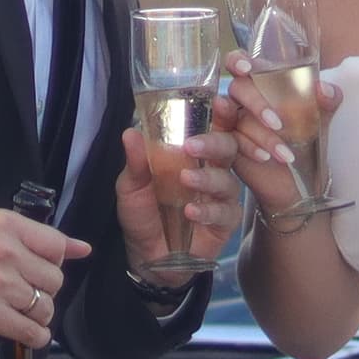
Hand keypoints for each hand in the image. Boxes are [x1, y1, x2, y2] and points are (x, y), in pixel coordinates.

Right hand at [0, 207, 91, 347]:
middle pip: (54, 279)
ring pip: (45, 307)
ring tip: (22, 311)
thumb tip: (84, 249)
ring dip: (39, 314)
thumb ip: (38, 236)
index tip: (37, 269)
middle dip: (45, 289)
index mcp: (6, 225)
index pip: (57, 247)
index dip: (52, 262)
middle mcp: (3, 252)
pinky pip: (30, 331)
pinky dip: (35, 336)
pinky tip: (27, 332)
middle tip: (26, 291)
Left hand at [116, 111, 243, 275]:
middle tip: (192, 145)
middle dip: (214, 142)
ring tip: (185, 180)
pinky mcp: (224, 222)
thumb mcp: (131, 186)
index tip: (219, 101)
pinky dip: (207, 210)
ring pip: (227, 180)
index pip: (213, 127)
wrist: (146, 256)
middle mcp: (211, 170)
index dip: (221, 113)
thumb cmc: (142, 214)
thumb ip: (135, 162)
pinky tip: (190, 211)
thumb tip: (130, 132)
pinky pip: (224, 212)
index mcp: (192, 154)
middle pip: (228, 148)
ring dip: (207, 178)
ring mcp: (220, 196)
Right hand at [221, 53, 334, 227]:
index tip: (247, 68)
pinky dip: (249, 148)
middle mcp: (244, 99)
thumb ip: (328, 101)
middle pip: (238, 89)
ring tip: (285, 153)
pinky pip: (231, 141)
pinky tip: (266, 157)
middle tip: (278, 123)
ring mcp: (233, 121)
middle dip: (257, 104)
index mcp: (264, 82)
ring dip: (261, 134)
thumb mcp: (322, 119)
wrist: (302, 177)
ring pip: (236, 119)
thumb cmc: (308, 138)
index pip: (241, 62)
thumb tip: (324, 89)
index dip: (238, 61)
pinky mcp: (228, 143)